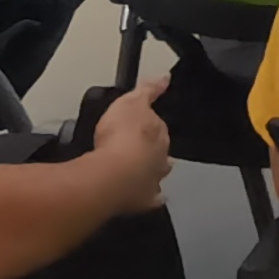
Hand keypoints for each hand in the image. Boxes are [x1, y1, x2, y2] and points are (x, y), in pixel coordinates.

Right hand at [82, 78, 174, 206]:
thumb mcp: (131, 102)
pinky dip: (149, 198)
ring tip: (142, 171)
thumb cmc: (120, 137)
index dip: (149, 127)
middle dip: (152, 151)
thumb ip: (149, 90)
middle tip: (138, 149)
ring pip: (158, 174)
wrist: (112, 174)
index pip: (158, 128)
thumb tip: (165, 77)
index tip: (139, 127)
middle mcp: (160, 158)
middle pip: (160, 152)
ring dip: (152, 172)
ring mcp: (153, 181)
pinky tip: (148, 199)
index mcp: (159, 134)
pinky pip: (150, 199)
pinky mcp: (142, 201)